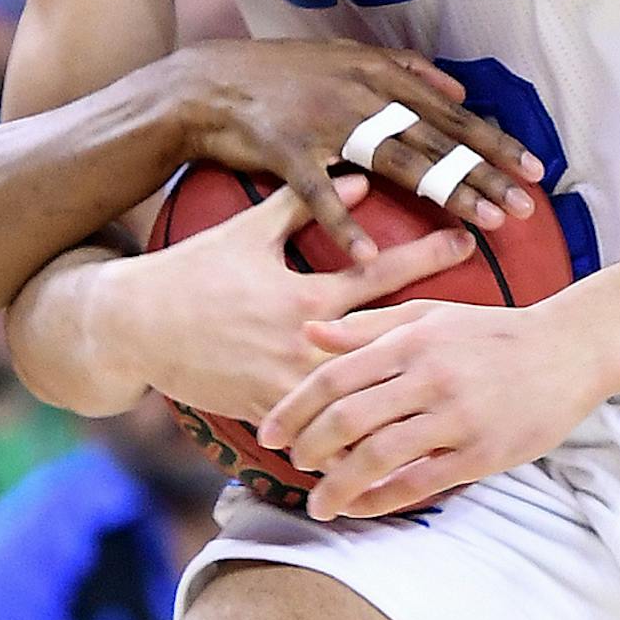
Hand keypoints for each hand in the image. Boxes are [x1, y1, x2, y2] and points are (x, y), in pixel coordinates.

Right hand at [92, 176, 475, 422]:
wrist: (134, 327)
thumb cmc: (192, 270)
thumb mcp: (247, 229)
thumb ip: (303, 202)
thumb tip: (356, 173)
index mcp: (301, 294)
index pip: (378, 272)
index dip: (426, 255)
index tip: (468, 239)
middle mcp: (300, 343)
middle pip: (384, 342)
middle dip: (436, 332)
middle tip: (485, 324)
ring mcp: (285, 386)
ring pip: (357, 399)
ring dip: (404, 397)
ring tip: (455, 397)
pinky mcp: (267, 415)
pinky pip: (322, 433)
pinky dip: (356, 439)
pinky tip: (393, 447)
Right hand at [165, 38, 543, 261]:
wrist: (206, 83)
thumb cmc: (281, 76)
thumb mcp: (345, 58)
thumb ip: (404, 70)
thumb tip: (459, 85)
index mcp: (378, 75)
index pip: (449, 113)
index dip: (493, 141)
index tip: (535, 169)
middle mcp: (360, 93)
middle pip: (435, 139)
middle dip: (485, 173)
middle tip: (527, 204)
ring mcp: (324, 121)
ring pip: (397, 161)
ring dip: (445, 191)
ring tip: (484, 223)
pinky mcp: (285, 151)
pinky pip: (319, 194)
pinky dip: (343, 223)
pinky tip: (368, 255)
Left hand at [257, 300, 605, 520]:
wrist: (569, 349)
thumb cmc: (493, 331)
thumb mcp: (430, 314)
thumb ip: (368, 325)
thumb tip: (308, 333)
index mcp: (413, 339)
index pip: (335, 375)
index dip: (294, 408)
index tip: (269, 432)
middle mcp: (430, 376)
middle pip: (348, 418)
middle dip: (309, 448)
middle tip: (292, 463)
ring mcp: (457, 417)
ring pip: (379, 457)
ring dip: (338, 485)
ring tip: (318, 502)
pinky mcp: (482, 453)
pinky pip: (420, 483)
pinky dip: (382, 500)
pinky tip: (362, 507)